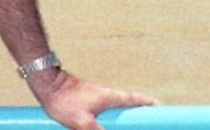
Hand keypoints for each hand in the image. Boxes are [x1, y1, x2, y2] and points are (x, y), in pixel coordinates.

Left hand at [28, 69, 156, 129]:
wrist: (48, 85)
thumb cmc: (65, 102)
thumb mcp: (83, 124)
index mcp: (113, 97)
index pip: (138, 100)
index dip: (151, 105)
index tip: (162, 109)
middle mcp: (109, 95)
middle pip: (131, 103)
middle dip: (140, 111)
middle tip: (146, 121)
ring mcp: (99, 96)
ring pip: (118, 107)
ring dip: (125, 115)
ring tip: (129, 123)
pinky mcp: (89, 99)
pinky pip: (106, 109)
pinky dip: (111, 116)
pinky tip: (105, 123)